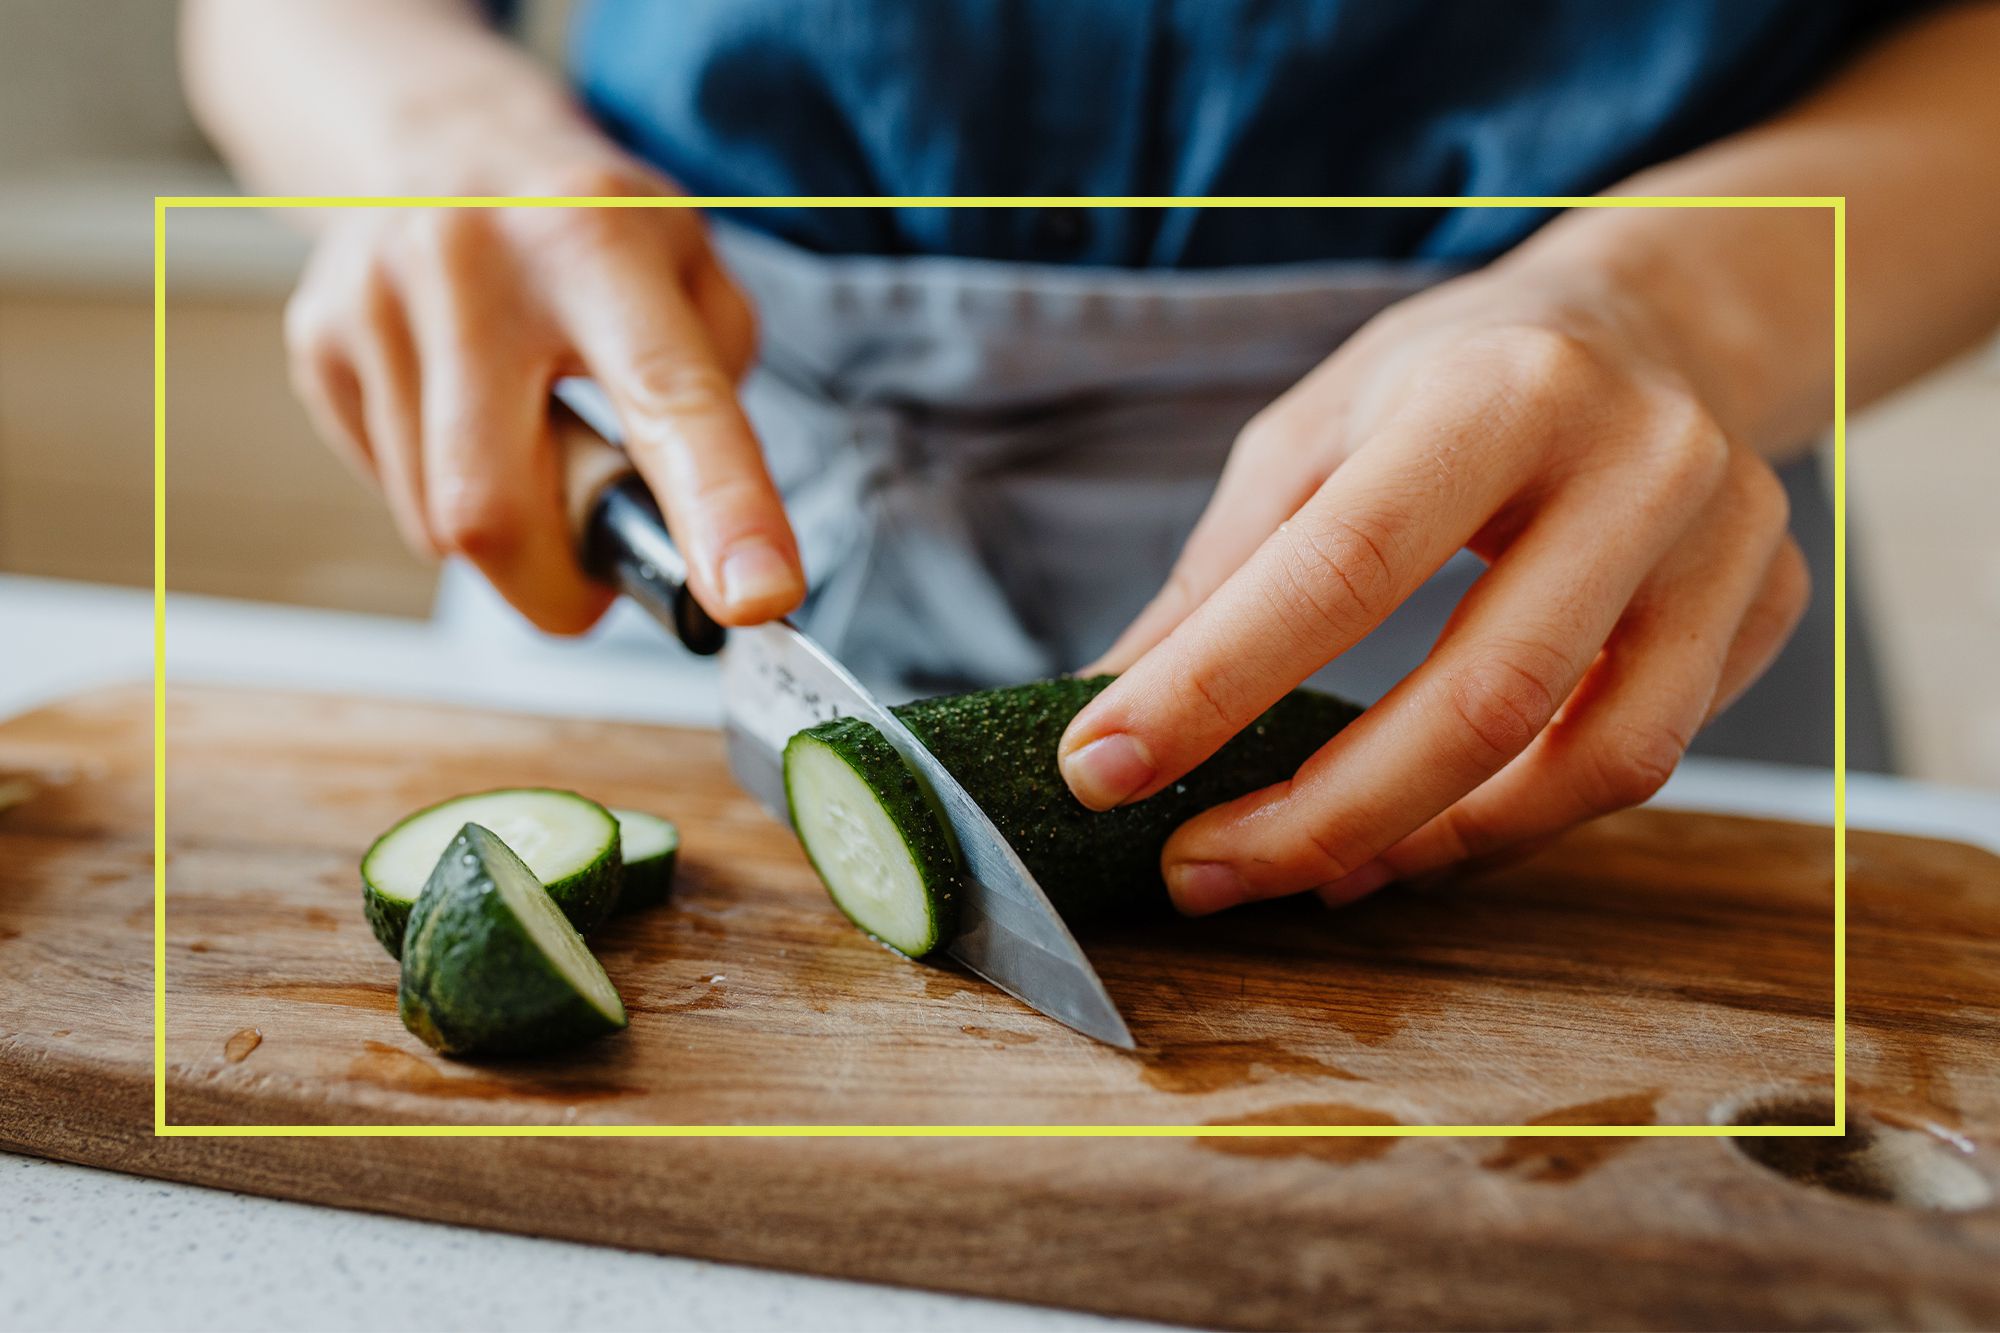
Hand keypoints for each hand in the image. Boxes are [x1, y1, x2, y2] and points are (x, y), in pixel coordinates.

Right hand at [283, 157, 802, 632]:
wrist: (445, 137)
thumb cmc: (594, 233)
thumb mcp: (694, 274)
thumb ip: (714, 404)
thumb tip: (709, 546)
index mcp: (596, 241)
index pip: (664, 397)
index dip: (718, 507)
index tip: (753, 598)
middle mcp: (471, 261)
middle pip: (496, 512)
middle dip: (559, 586)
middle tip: (600, 571)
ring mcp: (375, 298)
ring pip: (437, 523)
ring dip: (507, 537)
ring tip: (530, 446)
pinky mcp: (316, 337)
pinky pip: (391, 493)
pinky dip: (446, 496)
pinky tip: (467, 422)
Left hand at [1058, 250, 1808, 913]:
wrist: (1660, 322)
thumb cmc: (1458, 378)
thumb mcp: (1319, 432)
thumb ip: (1222, 574)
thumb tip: (1107, 712)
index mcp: (1498, 389)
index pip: (1342, 566)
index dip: (1212, 686)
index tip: (1100, 770)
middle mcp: (1638, 462)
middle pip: (1483, 696)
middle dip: (1318, 817)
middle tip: (1196, 870)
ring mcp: (1727, 543)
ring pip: (1591, 762)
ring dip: (1425, 845)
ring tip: (1306, 870)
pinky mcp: (1768, 611)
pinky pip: (1639, 761)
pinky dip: (1513, 823)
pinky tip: (1418, 833)